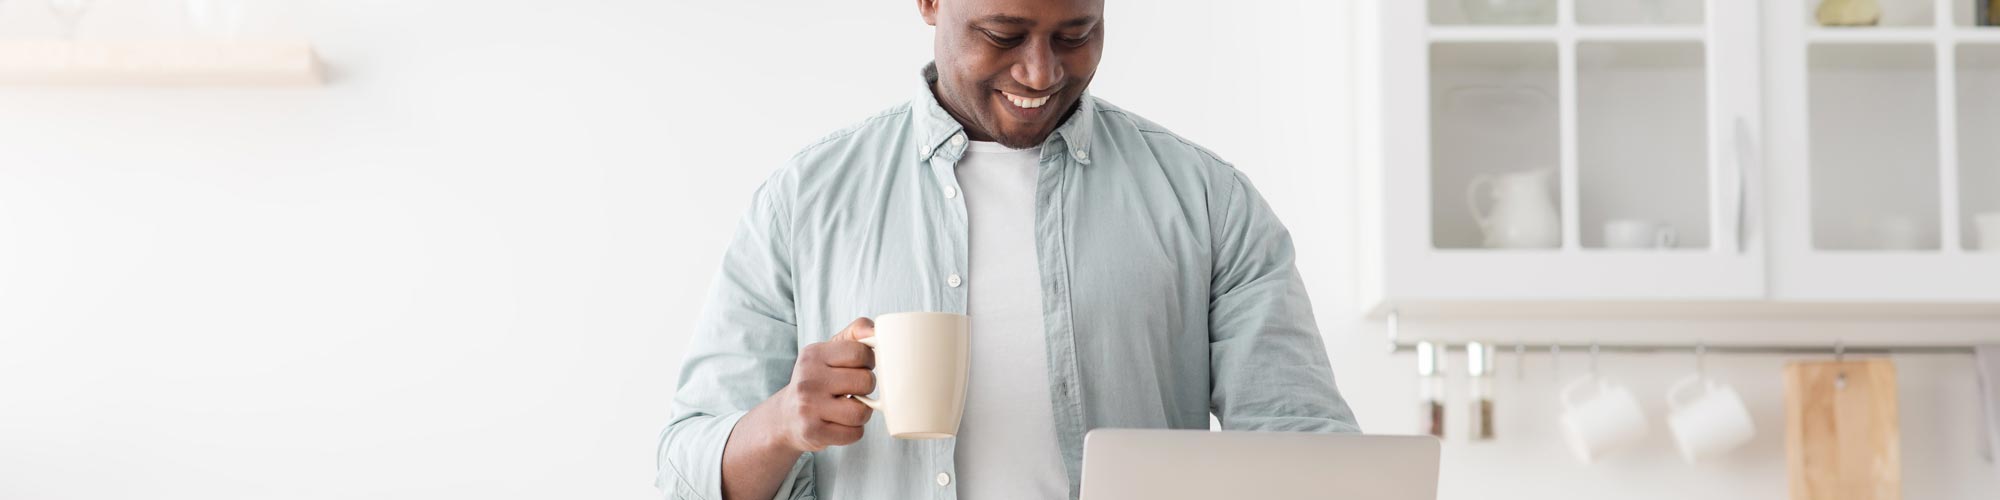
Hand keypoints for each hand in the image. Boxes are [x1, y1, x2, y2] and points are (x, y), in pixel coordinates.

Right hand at [769, 317, 876, 451]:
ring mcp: (808, 407)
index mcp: (813, 355)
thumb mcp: (829, 352)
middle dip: (866, 388)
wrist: (786, 416)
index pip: (860, 353)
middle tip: (854, 390)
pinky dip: (854, 431)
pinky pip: (854, 434)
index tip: (861, 367)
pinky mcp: (813, 432)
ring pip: (862, 411)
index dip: (869, 362)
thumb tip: (874, 330)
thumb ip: (855, 334)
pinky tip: (840, 424)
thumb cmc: (817, 380)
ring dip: (862, 412)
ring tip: (848, 408)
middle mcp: (807, 380)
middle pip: (865, 382)